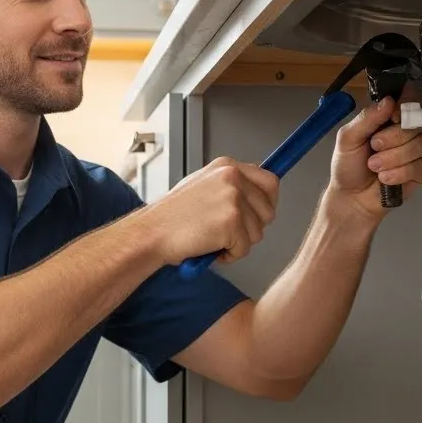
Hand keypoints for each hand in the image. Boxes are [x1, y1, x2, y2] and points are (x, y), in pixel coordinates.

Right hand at [138, 157, 279, 265]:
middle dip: (253, 228)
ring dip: (237, 244)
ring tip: (211, 239)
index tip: (261, 214)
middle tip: (228, 233)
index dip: (267, 203)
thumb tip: (256, 196)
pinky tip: (208, 247)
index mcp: (227, 166)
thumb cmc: (171, 217)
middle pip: (269, 210)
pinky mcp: (232, 221)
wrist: (151, 233)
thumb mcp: (203, 187)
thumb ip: (230, 188)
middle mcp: (233, 177)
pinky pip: (245, 248)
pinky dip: (229, 255)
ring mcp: (234, 198)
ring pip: (258, 232)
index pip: (270, 181)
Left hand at [328, 83, 421, 219]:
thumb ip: (366, 118)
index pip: (408, 100)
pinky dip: (397, 173)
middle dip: (391, 138)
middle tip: (373, 148)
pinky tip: (384, 179)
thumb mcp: (347, 138)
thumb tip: (388, 101)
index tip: (393, 117)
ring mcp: (414, 151)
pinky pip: (417, 166)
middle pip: (414, 124)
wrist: (351, 198)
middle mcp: (404, 132)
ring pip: (417, 146)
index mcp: (388, 118)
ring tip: (374, 167)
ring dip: (392, 159)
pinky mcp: (419, 172)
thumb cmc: (348, 166)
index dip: (405, 106)